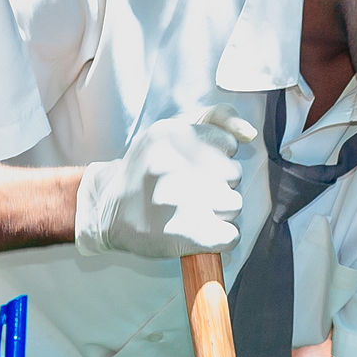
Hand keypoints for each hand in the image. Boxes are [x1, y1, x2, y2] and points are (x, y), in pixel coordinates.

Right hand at [72, 109, 256, 260]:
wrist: (107, 209)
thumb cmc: (145, 169)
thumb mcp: (171, 129)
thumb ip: (215, 118)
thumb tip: (249, 134)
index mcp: (172, 134)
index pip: (228, 144)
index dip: (215, 158)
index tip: (193, 167)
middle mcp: (176, 165)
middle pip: (234, 175)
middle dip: (218, 184)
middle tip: (190, 191)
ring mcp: (182, 202)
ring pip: (234, 204)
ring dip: (219, 211)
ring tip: (192, 212)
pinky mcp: (188, 234)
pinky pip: (231, 235)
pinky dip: (220, 237)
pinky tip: (200, 233)